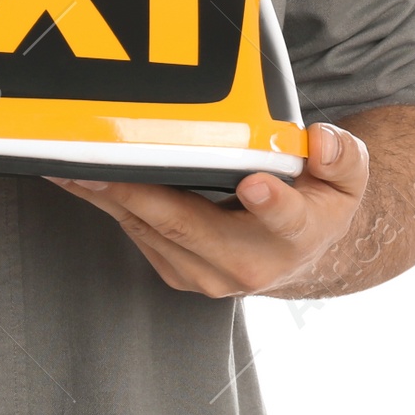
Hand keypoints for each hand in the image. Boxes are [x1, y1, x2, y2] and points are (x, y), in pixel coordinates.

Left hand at [46, 121, 368, 297]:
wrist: (297, 256)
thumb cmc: (314, 206)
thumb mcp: (345, 180)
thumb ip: (342, 158)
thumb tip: (324, 141)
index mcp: (293, 236)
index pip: (283, 220)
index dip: (269, 203)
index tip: (256, 183)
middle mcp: (245, 263)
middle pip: (186, 224)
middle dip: (138, 192)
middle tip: (99, 162)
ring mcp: (204, 272)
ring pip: (148, 229)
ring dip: (106, 195)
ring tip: (68, 162)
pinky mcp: (174, 268)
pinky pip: (134, 232)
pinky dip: (106, 202)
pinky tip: (79, 176)